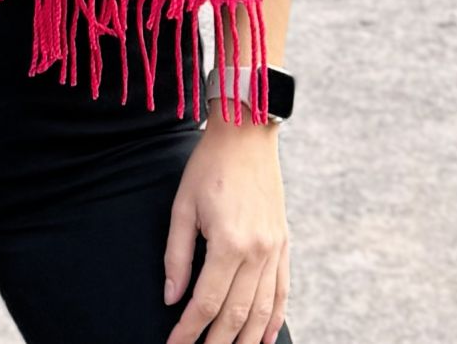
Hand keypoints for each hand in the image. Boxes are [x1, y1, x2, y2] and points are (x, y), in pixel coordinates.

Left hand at [163, 108, 289, 343]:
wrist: (246, 134)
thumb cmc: (208, 166)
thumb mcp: (182, 206)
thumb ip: (176, 255)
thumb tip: (172, 297)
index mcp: (228, 243)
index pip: (206, 302)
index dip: (189, 330)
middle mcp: (257, 252)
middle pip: (236, 314)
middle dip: (217, 342)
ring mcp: (275, 249)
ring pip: (262, 310)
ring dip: (247, 339)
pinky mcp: (284, 244)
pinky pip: (283, 292)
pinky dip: (275, 319)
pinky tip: (265, 338)